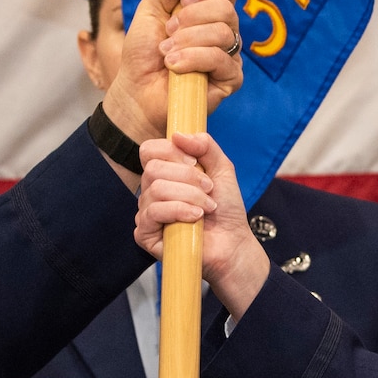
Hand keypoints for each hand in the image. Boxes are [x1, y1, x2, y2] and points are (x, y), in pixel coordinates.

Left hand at [100, 0, 243, 145]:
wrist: (136, 92)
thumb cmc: (143, 54)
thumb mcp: (150, 9)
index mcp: (209, 12)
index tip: (182, 2)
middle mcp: (224, 31)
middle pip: (226, 9)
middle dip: (191, 18)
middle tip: (168, 33)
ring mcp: (229, 56)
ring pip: (222, 33)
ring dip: (187, 41)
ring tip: (166, 54)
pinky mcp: (231, 79)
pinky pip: (220, 59)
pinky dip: (193, 59)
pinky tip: (175, 67)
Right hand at [136, 131, 271, 318]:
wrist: (233, 243)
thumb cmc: (226, 209)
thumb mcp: (222, 168)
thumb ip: (205, 145)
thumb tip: (178, 135)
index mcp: (164, 174)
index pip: (149, 150)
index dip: (171, 151)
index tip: (196, 163)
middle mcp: (150, 192)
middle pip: (154, 168)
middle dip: (188, 178)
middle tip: (209, 190)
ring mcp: (146, 213)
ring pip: (156, 189)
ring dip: (189, 196)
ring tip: (207, 207)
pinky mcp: (144, 234)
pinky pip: (153, 212)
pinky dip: (179, 211)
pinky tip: (196, 218)